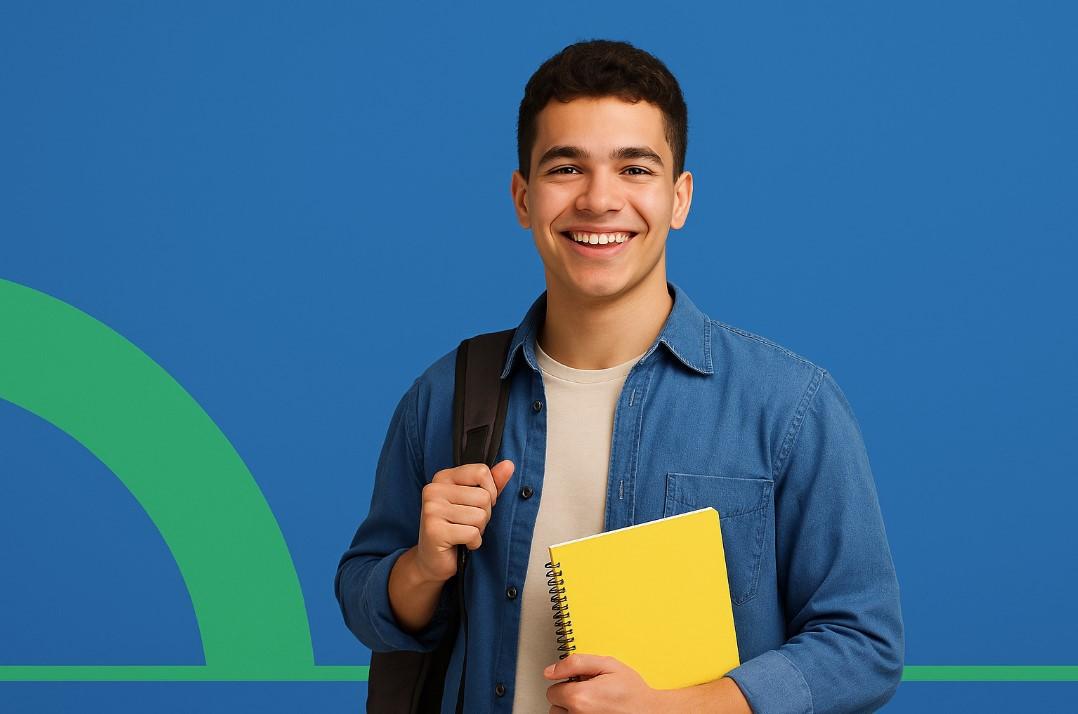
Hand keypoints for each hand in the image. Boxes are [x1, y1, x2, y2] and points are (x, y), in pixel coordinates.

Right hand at [414, 460, 514, 581]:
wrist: (432, 560)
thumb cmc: (456, 528)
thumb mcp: (474, 501)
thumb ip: (492, 483)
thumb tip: (509, 464)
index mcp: (443, 477)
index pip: (481, 472)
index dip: (490, 492)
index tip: (477, 504)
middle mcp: (434, 489)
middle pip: (483, 497)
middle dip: (484, 515)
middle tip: (468, 524)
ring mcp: (432, 509)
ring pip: (479, 516)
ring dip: (478, 530)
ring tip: (463, 533)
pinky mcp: (434, 530)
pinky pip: (472, 533)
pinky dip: (473, 542)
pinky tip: (461, 544)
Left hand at [544, 654, 661, 713]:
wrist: (650, 713)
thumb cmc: (632, 692)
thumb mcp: (607, 665)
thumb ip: (575, 663)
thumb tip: (550, 670)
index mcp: (580, 698)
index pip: (552, 691)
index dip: (567, 683)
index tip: (582, 683)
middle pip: (555, 707)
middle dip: (568, 698)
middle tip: (590, 694)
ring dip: (572, 711)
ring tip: (593, 705)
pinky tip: (594, 712)